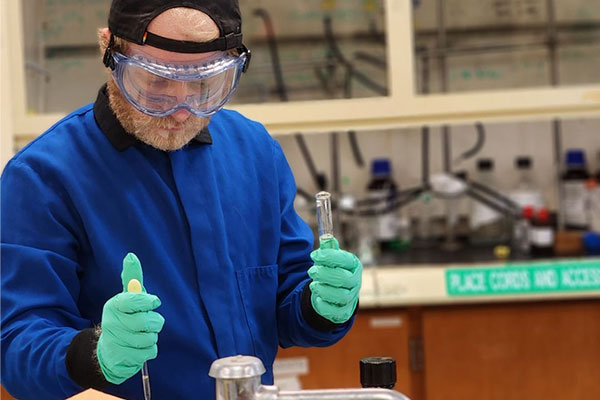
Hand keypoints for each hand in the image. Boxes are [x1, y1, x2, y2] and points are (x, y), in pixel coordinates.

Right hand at [96, 253, 164, 384]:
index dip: (149, 301)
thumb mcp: (127, 298)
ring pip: (150, 337)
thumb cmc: (124, 318)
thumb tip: (131, 256)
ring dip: (151, 336)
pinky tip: (138, 348)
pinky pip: (150, 351)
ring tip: (141, 334)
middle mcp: (112, 323)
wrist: (109, 350)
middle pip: (147, 321)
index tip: (154, 302)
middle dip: (154, 322)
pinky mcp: (123, 358)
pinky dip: (149, 350)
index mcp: (114, 305)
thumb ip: (132, 278)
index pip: (135, 299)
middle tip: (150, 322)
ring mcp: (116, 342)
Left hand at [308, 237, 361, 323]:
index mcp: (354, 265)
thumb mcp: (330, 259)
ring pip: (341, 296)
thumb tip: (326, 238)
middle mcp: (355, 281)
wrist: (335, 294)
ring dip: (323, 289)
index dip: (328, 257)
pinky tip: (317, 297)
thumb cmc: (332, 271)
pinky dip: (323, 304)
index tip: (314, 255)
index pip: (345, 259)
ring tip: (313, 284)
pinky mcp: (343, 312)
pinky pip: (335, 311)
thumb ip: (328, 249)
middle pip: (344, 278)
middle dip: (324, 274)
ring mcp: (351, 298)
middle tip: (311, 271)